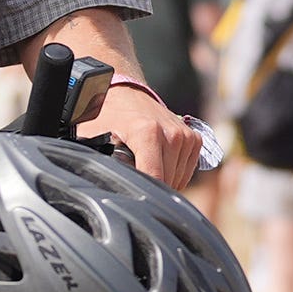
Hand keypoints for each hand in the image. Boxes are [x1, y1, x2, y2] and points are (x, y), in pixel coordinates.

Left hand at [81, 80, 202, 187]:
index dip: (143, 194)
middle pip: (167, 182)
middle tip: (133, 173)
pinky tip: (158, 163)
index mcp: (148, 133)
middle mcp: (171, 134)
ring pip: (178, 180)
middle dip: (150, 186)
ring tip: (145, 165)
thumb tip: (111, 185)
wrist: (127, 94)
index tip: (133, 198)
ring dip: (163, 180)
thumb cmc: (111, 116)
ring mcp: (185, 136)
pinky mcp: (193, 139)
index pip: (155, 178)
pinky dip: (173, 174)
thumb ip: (106, 163)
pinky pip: (186, 172)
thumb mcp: (99, 139)